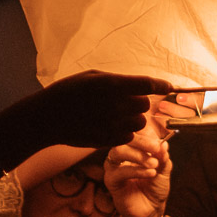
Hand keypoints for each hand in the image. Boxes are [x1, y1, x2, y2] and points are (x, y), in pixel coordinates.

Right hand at [0, 70, 170, 157]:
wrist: (47, 118)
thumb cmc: (68, 92)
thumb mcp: (91, 77)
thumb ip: (117, 81)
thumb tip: (137, 86)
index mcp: (111, 85)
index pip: (147, 84)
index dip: (161, 85)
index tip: (169, 86)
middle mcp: (115, 105)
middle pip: (144, 105)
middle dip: (140, 102)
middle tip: (128, 99)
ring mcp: (112, 124)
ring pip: (139, 122)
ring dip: (133, 118)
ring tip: (116, 113)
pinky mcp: (108, 140)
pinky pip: (128, 135)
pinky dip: (124, 130)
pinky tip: (111, 125)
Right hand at [103, 116, 170, 216]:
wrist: (151, 211)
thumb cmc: (154, 189)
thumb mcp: (164, 170)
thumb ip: (163, 157)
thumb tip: (164, 143)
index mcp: (134, 149)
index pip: (135, 134)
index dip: (147, 136)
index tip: (159, 142)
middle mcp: (122, 155)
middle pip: (124, 139)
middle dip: (141, 142)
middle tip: (156, 149)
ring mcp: (114, 166)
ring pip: (118, 151)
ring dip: (137, 155)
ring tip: (153, 164)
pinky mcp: (111, 180)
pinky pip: (120, 171)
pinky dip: (136, 170)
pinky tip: (150, 173)